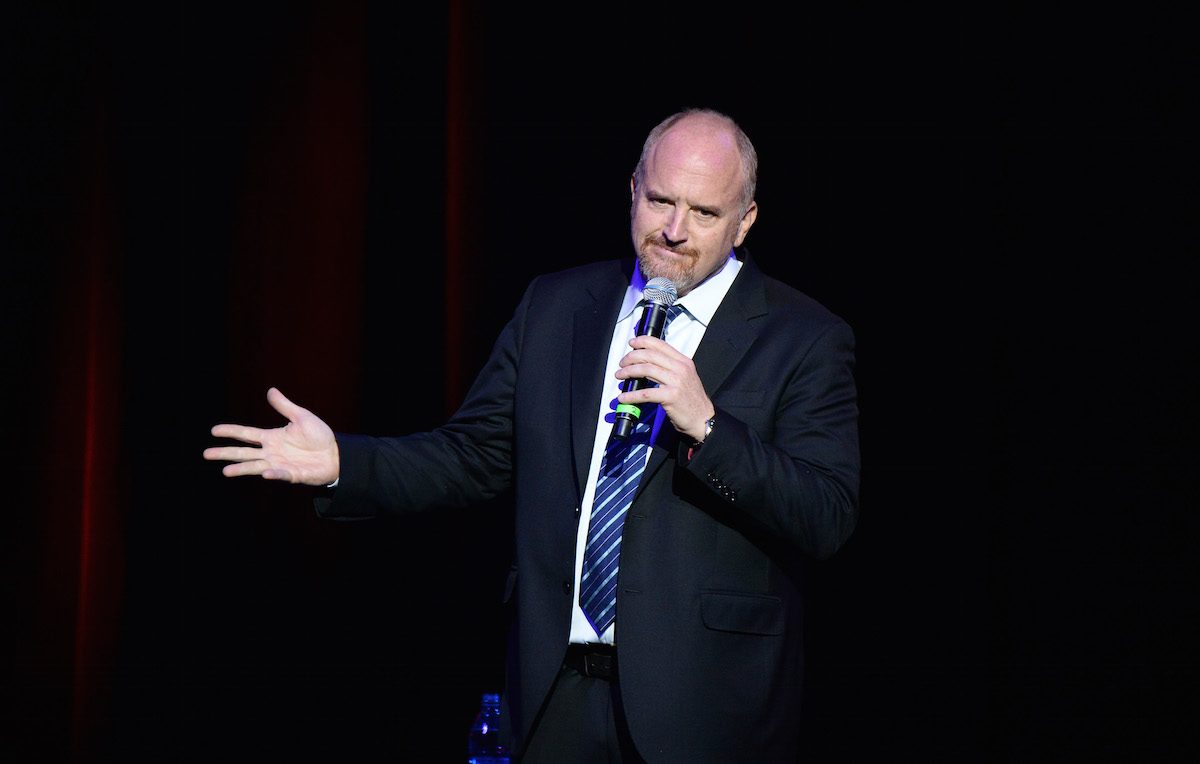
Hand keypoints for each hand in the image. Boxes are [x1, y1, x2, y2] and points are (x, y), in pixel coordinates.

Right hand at [203, 387, 338, 484]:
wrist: (336, 453)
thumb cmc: (318, 436)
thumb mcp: (301, 417)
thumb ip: (284, 406)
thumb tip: (270, 390)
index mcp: (272, 438)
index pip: (247, 434)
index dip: (231, 432)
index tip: (214, 430)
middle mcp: (271, 452)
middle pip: (244, 452)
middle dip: (226, 453)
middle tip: (206, 454)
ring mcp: (280, 465)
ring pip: (255, 466)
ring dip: (241, 469)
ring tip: (225, 471)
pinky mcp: (292, 474)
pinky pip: (281, 474)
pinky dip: (273, 474)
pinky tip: (264, 472)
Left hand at [615, 336, 714, 442]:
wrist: (703, 419)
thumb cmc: (692, 400)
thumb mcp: (685, 377)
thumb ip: (670, 368)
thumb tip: (647, 363)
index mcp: (684, 361)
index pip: (661, 345)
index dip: (643, 341)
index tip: (632, 343)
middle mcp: (680, 368)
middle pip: (650, 355)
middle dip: (631, 357)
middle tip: (622, 363)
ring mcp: (676, 382)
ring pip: (646, 370)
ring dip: (628, 372)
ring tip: (620, 375)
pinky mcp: (671, 396)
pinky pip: (645, 393)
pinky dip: (631, 395)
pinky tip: (623, 397)